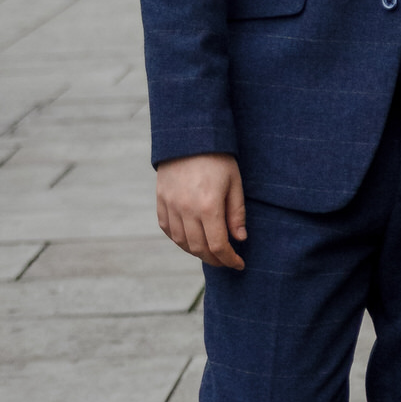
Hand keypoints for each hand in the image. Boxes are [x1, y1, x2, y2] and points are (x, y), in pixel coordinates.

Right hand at [156, 153, 246, 269]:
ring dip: (197, 252)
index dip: (229, 259)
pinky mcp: (161, 201)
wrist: (189, 137)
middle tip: (226, 261)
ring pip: (182, 242)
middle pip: (199, 248)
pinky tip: (191, 240)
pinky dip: (179, 240)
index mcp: (208, 206)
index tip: (239, 264)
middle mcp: (186, 210)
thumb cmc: (218, 158)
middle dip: (215, 260)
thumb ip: (236, 213)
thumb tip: (240, 239)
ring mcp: (170, 206)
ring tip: (211, 252)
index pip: (218, 245)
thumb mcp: (234, 183)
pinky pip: (167, 229)